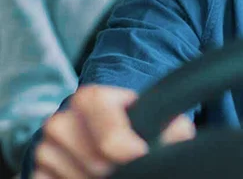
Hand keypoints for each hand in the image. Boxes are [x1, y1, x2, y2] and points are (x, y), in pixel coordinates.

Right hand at [33, 85, 194, 178]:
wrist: (106, 127)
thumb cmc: (134, 121)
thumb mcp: (155, 115)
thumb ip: (170, 124)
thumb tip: (179, 134)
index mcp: (89, 99)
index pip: (107, 135)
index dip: (127, 150)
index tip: (140, 154)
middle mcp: (61, 120)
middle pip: (93, 164)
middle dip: (114, 169)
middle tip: (127, 165)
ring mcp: (45, 148)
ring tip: (110, 171)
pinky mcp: (37, 172)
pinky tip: (89, 176)